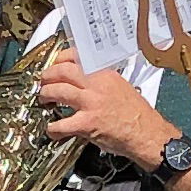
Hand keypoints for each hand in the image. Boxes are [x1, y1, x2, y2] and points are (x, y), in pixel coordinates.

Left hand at [35, 48, 163, 163]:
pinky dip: (53, 128)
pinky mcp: (87, 123)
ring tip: (44, 100)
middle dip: (47, 76)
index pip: (76, 57)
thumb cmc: (138, 114)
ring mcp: (91, 103)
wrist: (147, 133)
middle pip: (62, 71)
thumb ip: (102, 81)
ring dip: (46, 95)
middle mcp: (96, 85)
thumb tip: (86, 80)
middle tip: (43, 83)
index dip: (59, 60)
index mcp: (105, 74)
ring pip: (57, 91)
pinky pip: (61, 123)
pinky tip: (53, 130)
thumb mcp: (121, 87)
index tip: (54, 65)